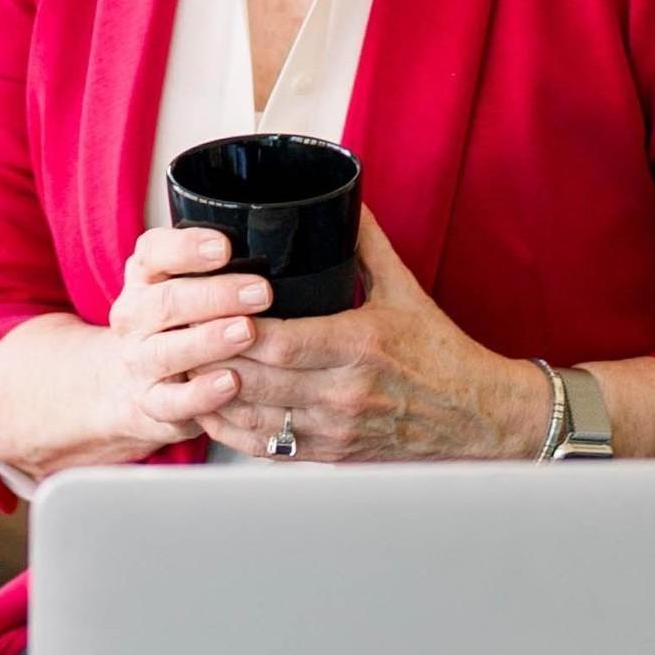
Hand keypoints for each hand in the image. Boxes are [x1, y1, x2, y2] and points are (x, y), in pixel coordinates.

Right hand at [106, 224, 274, 448]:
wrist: (132, 380)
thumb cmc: (177, 320)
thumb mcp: (185, 282)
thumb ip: (219, 267)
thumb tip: (280, 249)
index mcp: (145, 277)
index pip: (155, 253)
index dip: (188, 248)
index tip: (225, 247)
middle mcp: (135, 316)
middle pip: (166, 302)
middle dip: (216, 296)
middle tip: (261, 292)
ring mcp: (139, 361)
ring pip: (166, 351)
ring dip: (209, 341)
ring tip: (247, 332)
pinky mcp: (150, 402)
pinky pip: (172, 401)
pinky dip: (202, 393)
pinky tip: (231, 383)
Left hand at [141, 206, 544, 462]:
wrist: (477, 418)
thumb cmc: (440, 353)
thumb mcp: (406, 290)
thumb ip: (367, 243)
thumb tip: (341, 199)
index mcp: (361, 345)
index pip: (281, 342)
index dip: (235, 329)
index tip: (206, 308)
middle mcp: (344, 391)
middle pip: (256, 380)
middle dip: (211, 359)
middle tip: (177, 336)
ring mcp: (335, 429)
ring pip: (253, 419)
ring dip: (212, 396)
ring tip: (182, 369)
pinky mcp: (331, 456)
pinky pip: (266, 449)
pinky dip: (231, 431)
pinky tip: (211, 408)